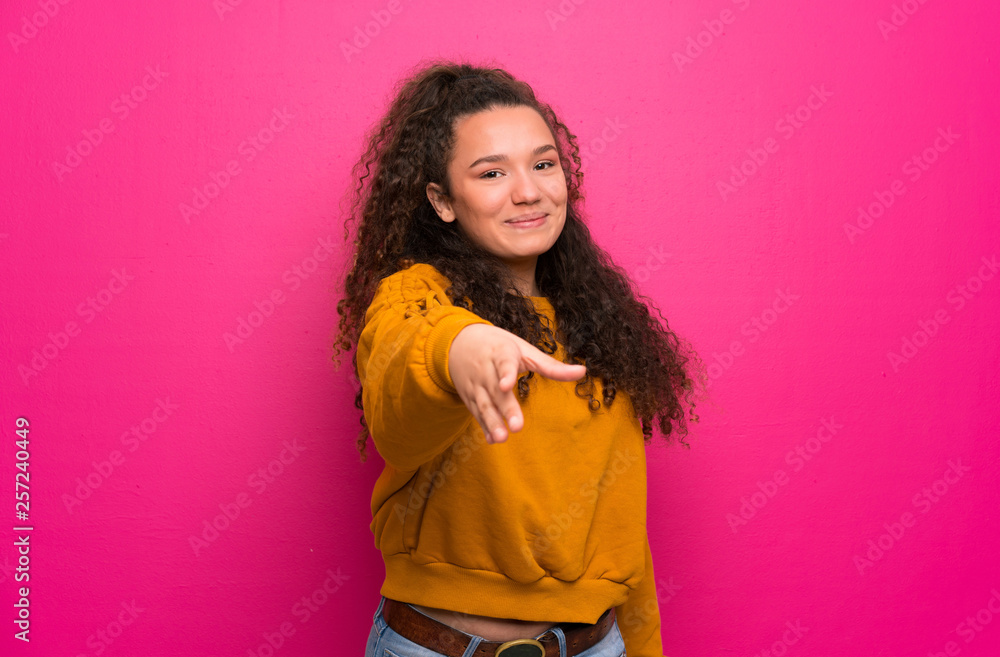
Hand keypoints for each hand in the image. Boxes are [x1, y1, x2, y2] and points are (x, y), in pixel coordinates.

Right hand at [448, 323, 586, 443]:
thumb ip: (552, 366)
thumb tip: (583, 371)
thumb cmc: (499, 347)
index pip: (503, 363)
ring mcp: (476, 385)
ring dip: (492, 422)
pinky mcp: (469, 397)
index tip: (507, 386)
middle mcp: (486, 370)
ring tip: (502, 438)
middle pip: (496, 391)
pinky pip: (476, 413)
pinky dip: (484, 426)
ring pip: (484, 405)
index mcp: (501, 353)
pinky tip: (493, 439)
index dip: (505, 374)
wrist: (458, 343)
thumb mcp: (525, 350)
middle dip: (505, 409)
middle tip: (517, 427)